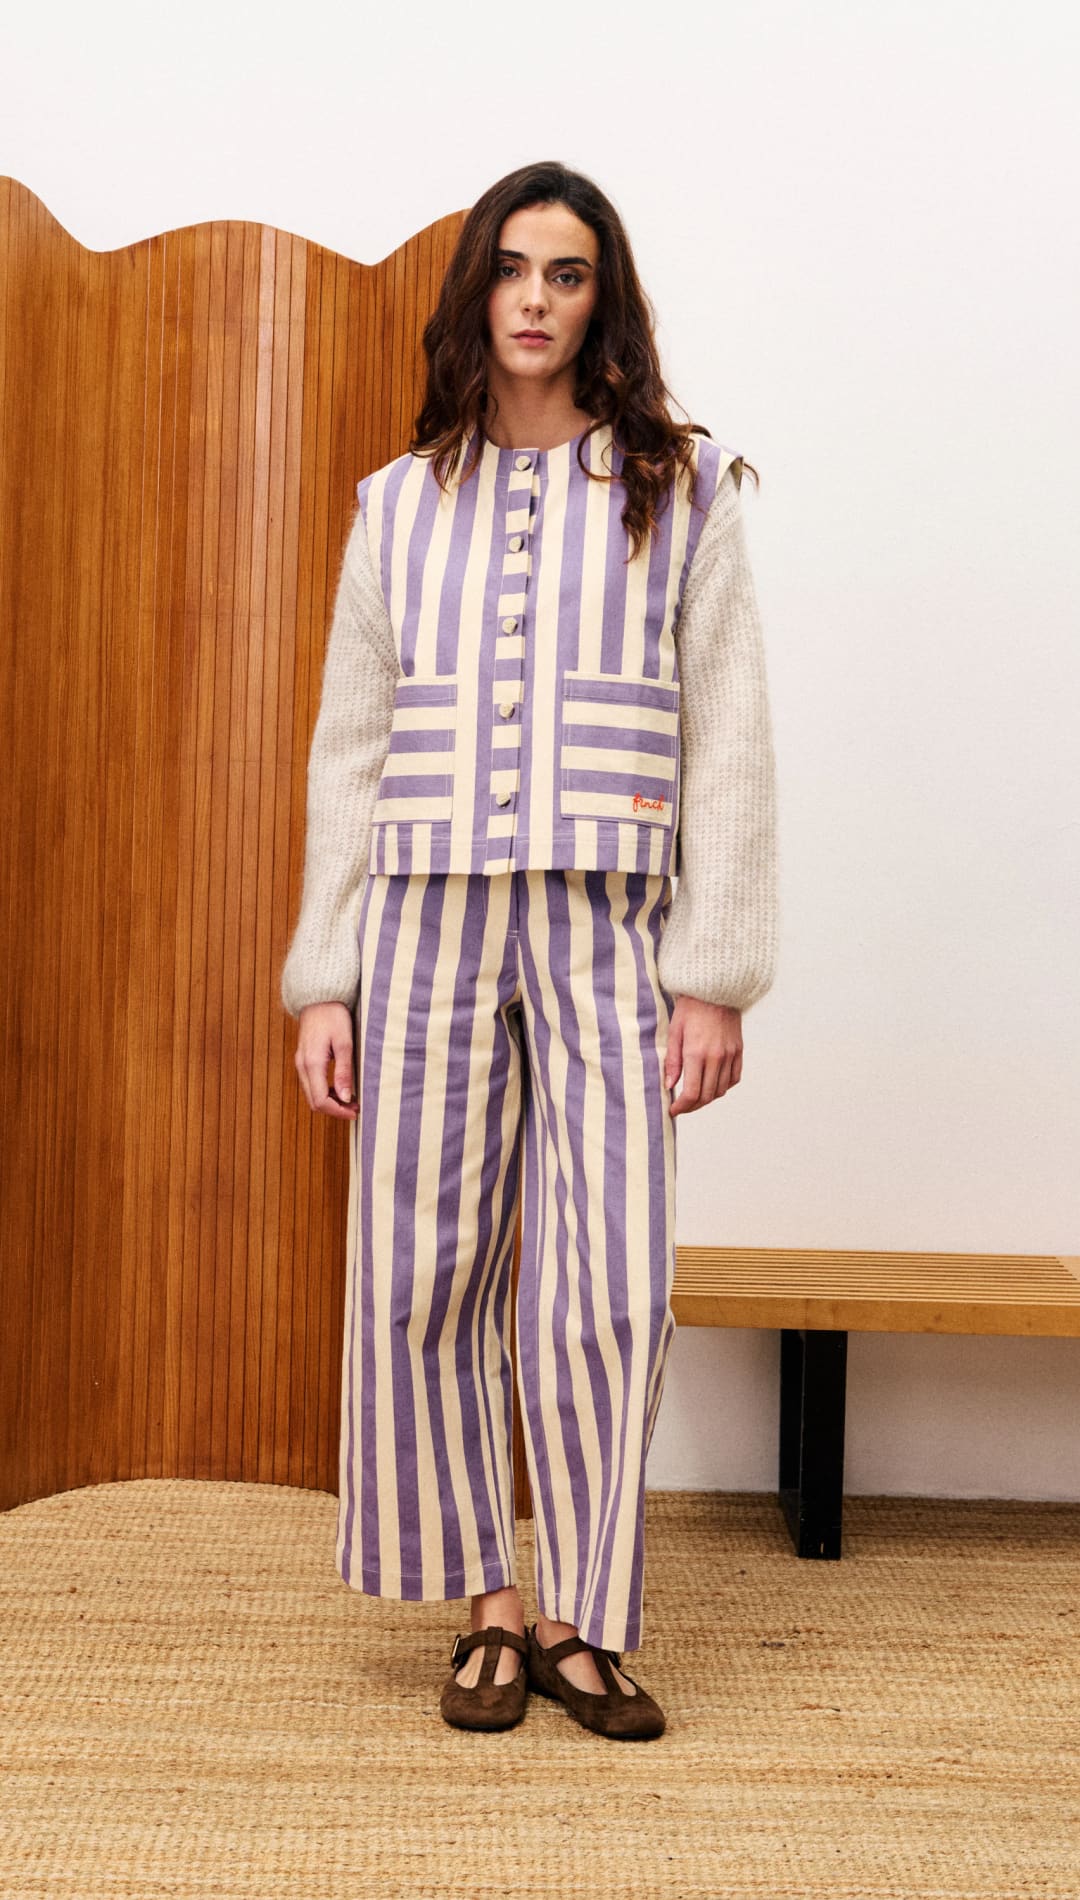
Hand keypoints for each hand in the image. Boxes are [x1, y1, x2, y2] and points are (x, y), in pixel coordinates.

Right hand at [294, 1001, 359, 1119]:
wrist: (319, 998)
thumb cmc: (333, 1015)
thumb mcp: (344, 1042)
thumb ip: (344, 1071)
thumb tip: (346, 1097)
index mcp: (312, 1063)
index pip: (321, 1100)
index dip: (338, 1111)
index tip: (355, 1112)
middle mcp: (302, 1065)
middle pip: (314, 1101)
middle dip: (334, 1109)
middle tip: (355, 1108)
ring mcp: (300, 1062)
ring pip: (311, 1094)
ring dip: (330, 1101)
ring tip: (350, 1099)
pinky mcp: (303, 1059)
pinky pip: (311, 1084)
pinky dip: (324, 1091)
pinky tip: (339, 1088)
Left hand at [663, 996, 742, 1116]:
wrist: (715, 988)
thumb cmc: (690, 1007)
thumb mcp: (675, 1032)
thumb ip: (672, 1061)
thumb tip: (669, 1085)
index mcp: (697, 1053)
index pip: (692, 1093)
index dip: (682, 1107)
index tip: (673, 1110)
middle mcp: (716, 1057)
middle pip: (707, 1096)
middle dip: (692, 1106)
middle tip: (681, 1107)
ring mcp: (730, 1055)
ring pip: (721, 1090)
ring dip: (707, 1098)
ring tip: (695, 1097)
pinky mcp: (739, 1050)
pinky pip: (734, 1078)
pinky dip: (723, 1087)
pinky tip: (712, 1085)